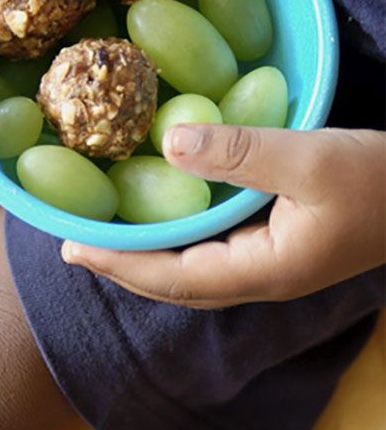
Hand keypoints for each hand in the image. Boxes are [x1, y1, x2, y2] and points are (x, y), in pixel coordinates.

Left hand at [62, 124, 385, 308]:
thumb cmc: (380, 180)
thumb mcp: (312, 158)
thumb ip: (242, 153)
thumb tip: (170, 144)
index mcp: (263, 270)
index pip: (174, 278)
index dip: (121, 264)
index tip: (74, 248)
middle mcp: (258, 278)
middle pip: (174, 285)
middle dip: (122, 268)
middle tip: (75, 247)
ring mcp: (266, 267)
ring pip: (190, 273)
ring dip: (144, 260)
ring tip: (105, 241)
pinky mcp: (272, 248)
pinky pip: (208, 255)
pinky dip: (173, 244)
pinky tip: (160, 225)